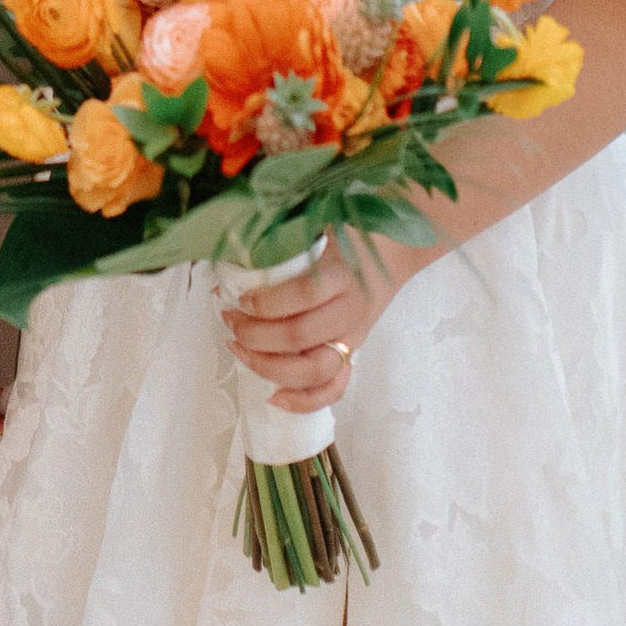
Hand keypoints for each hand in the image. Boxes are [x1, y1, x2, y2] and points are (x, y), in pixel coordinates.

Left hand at [223, 243, 405, 415]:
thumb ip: (288, 239)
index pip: (304, 296)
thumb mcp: (321, 225)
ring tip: (238, 350)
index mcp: (343, 274)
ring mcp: (354, 336)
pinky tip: (274, 397)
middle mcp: (350, 310)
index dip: (267, 303)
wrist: (395, 251)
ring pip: (314, 370)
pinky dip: (305, 400)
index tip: (239, 298)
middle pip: (301, 337)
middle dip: (256, 335)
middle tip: (230, 320)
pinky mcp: (354, 353)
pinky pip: (335, 388)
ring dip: (269, 367)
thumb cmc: (350, 234)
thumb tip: (235, 252)